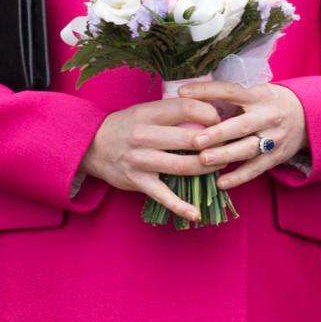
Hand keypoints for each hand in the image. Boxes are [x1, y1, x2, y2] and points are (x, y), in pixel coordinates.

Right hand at [81, 96, 222, 223]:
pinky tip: (195, 214)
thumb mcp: (145, 111)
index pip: (186, 108)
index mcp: (148, 113)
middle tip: (229, 146)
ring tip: (220, 167)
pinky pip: (162, 196)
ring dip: (206, 168)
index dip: (209, 114)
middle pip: (188, 138)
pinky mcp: (137, 181)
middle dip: (214, 144)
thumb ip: (172, 111)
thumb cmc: (126, 127)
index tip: (221, 120)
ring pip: (181, 166)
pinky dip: (180, 206)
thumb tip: (209, 108)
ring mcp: (140, 160)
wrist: (91, 146)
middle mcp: (144, 135)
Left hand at [175, 81, 307, 186]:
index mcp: (258, 95)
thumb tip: (189, 98)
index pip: (230, 90)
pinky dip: (238, 177)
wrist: (307, 117)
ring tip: (203, 160)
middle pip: (241, 125)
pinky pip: (256, 169)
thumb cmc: (268, 104)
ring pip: (248, 149)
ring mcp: (274, 138)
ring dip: (225, 155)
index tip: (182, 92)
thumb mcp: (255, 93)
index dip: (206, 90)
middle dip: (218, 133)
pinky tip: (220, 183)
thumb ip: (228, 99)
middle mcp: (267, 116)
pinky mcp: (276, 157)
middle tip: (195, 140)